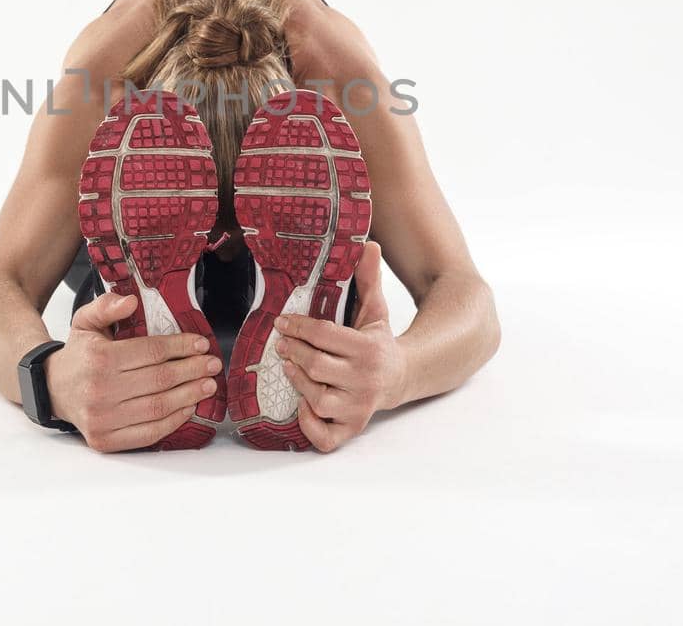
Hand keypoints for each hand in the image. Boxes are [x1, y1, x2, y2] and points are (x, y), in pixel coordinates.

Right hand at [45, 291, 221, 451]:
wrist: (52, 389)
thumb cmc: (79, 355)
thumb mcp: (85, 321)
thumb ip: (107, 306)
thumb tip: (131, 301)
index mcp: (99, 358)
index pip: (152, 352)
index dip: (181, 347)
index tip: (200, 344)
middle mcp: (100, 390)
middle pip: (160, 380)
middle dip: (192, 370)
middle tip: (211, 365)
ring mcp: (102, 419)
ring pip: (158, 407)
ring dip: (189, 396)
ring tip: (207, 385)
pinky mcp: (106, 440)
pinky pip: (149, 433)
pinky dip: (174, 421)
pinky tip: (188, 407)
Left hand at [275, 242, 405, 451]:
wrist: (401, 377)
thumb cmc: (379, 343)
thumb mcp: (375, 310)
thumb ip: (368, 279)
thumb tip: (369, 245)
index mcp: (369, 349)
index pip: (325, 335)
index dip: (298, 327)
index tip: (283, 322)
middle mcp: (365, 381)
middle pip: (317, 366)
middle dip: (294, 351)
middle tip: (281, 343)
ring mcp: (359, 407)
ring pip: (318, 399)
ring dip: (298, 382)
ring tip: (289, 366)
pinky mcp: (353, 428)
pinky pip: (326, 436)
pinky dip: (310, 425)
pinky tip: (302, 407)